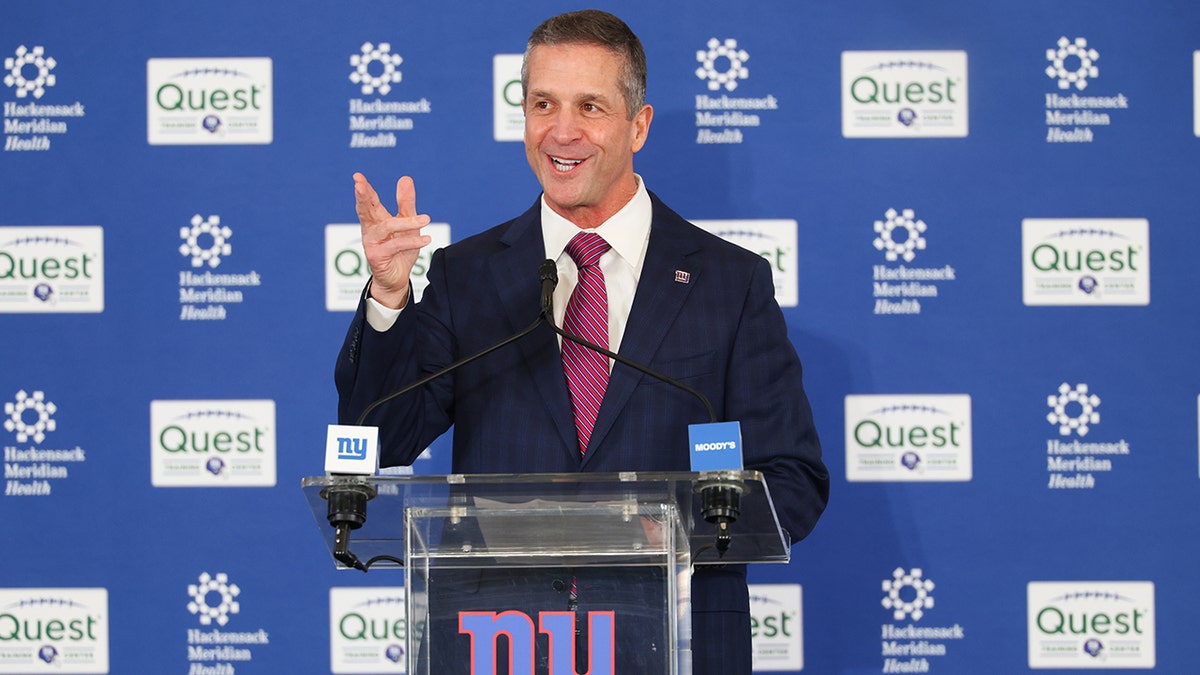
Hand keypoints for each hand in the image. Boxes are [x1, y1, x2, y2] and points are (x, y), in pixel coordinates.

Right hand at [353, 172, 432, 308]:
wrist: (397, 278)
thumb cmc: (400, 250)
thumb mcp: (407, 224)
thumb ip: (406, 203)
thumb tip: (405, 178)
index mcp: (375, 220)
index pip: (369, 201)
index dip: (363, 189)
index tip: (357, 176)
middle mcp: (370, 230)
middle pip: (365, 210)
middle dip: (362, 197)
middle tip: (358, 184)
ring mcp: (372, 243)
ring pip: (387, 227)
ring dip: (406, 222)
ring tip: (426, 219)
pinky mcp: (377, 257)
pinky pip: (396, 246)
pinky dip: (412, 242)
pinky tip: (426, 239)